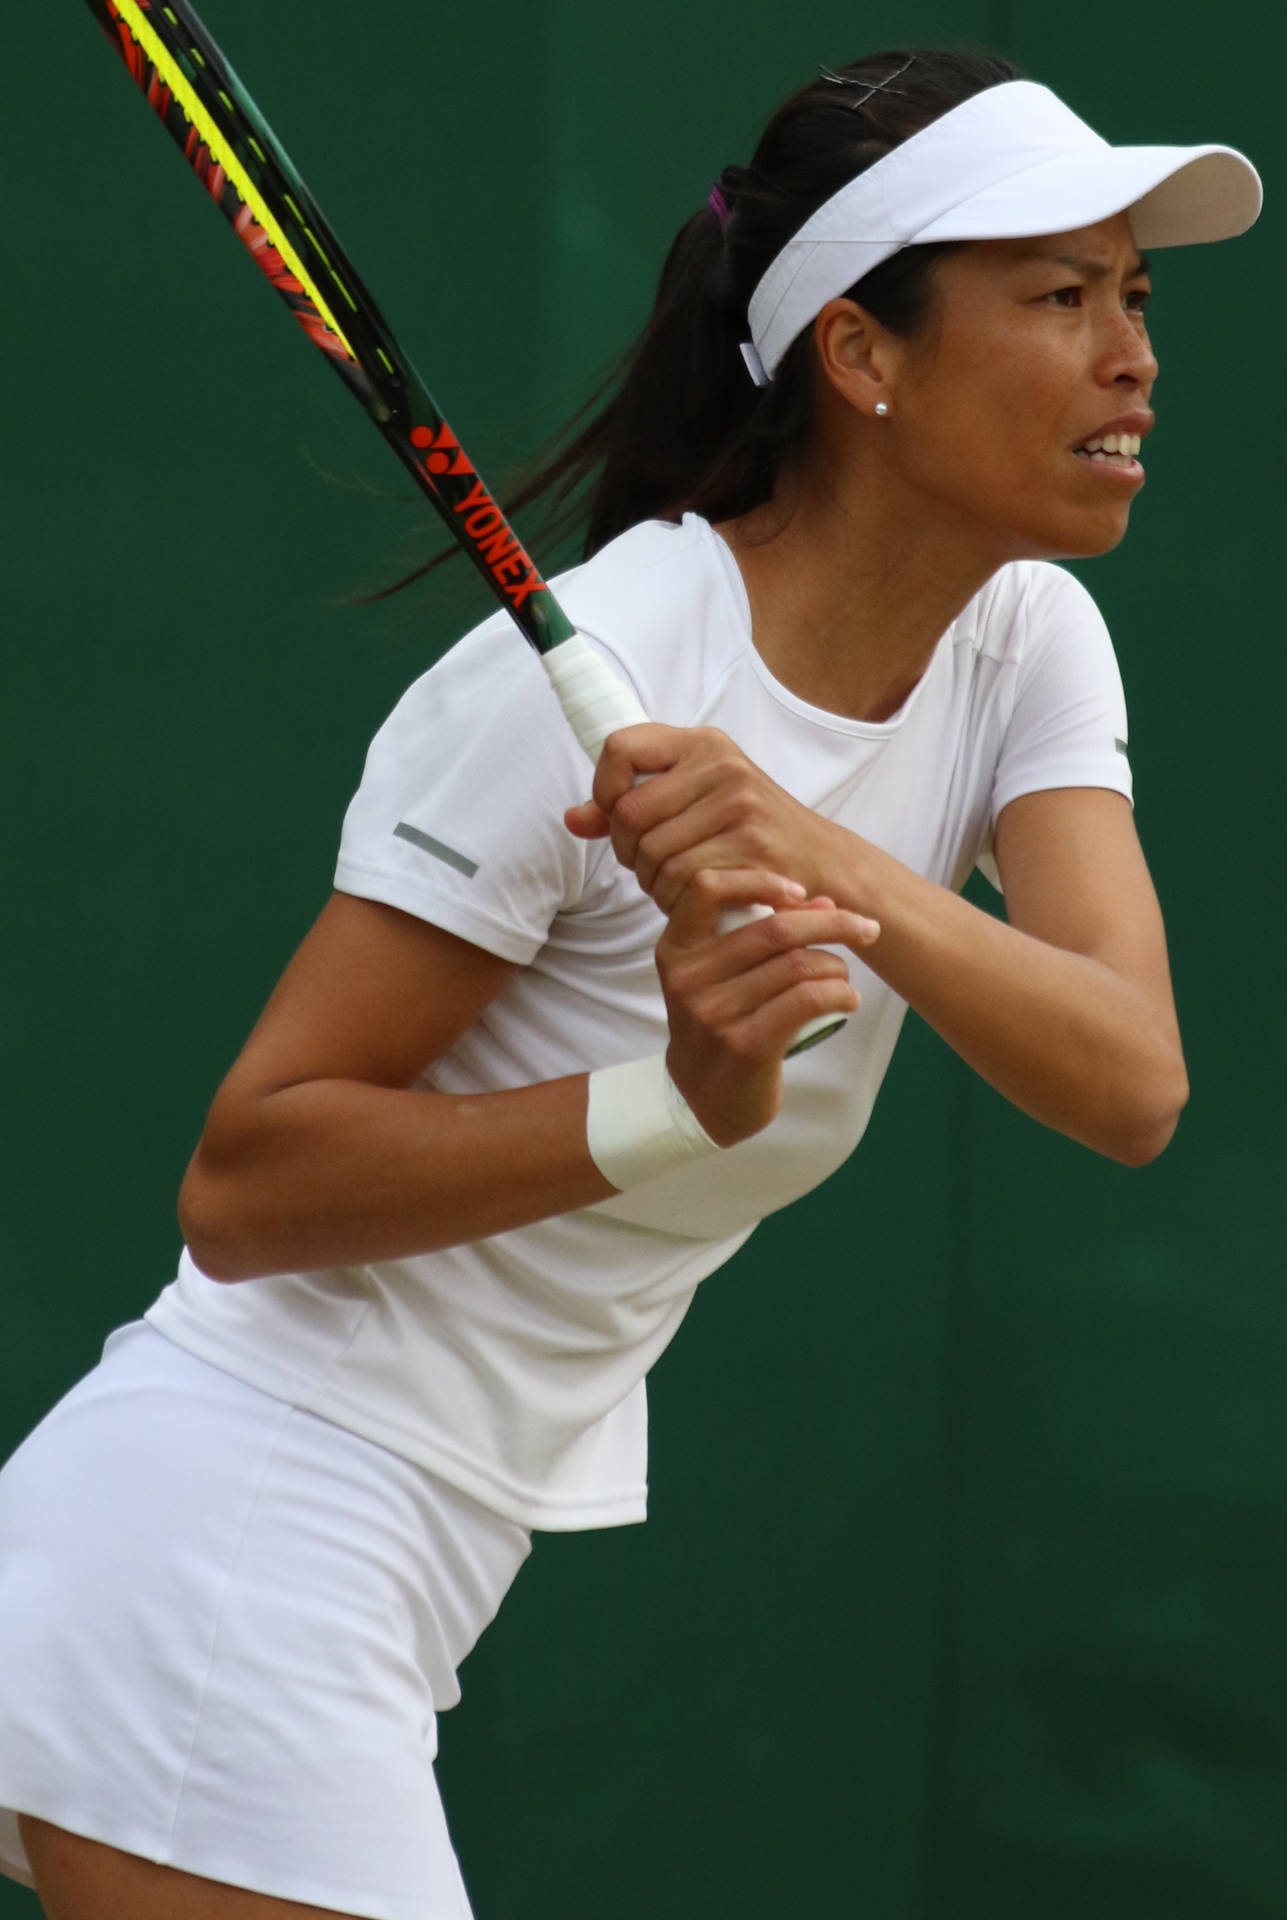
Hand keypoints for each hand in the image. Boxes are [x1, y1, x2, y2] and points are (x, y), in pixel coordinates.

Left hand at [564, 724, 848, 912]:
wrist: (823, 862)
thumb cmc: (749, 832)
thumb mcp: (695, 801)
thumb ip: (633, 803)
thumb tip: (573, 819)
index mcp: (702, 743)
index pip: (619, 747)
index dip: (603, 787)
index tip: (617, 817)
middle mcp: (721, 764)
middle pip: (628, 812)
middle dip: (627, 850)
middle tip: (648, 866)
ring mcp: (738, 803)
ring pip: (652, 851)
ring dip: (651, 881)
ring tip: (673, 884)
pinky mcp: (752, 845)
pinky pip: (683, 879)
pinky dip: (677, 899)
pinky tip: (693, 899)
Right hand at [656, 867, 877, 1145]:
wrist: (701, 1099)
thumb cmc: (719, 1025)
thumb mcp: (726, 975)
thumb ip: (765, 933)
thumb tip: (822, 901)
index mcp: (676, 950)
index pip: (708, 888)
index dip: (760, 880)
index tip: (799, 893)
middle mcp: (689, 978)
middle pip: (774, 929)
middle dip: (832, 922)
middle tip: (865, 927)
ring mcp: (714, 1013)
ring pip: (799, 966)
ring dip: (838, 967)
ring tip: (844, 979)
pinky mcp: (745, 1044)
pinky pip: (808, 1000)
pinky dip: (840, 993)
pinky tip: (848, 1000)